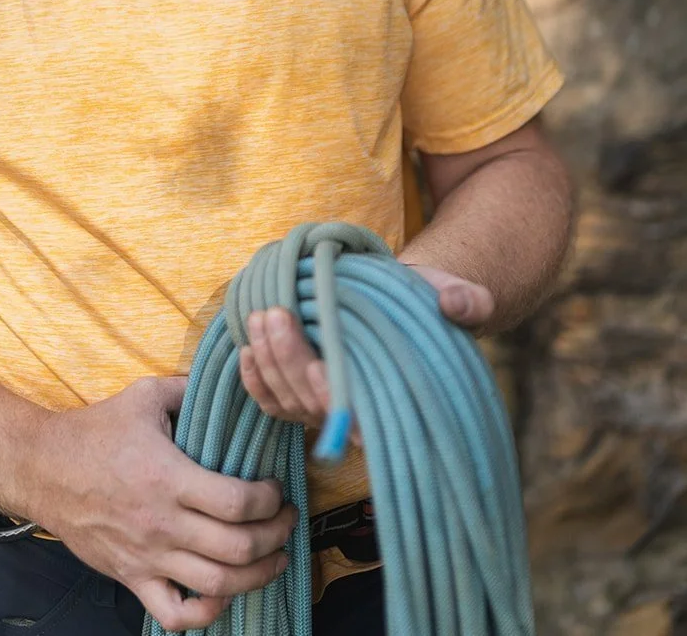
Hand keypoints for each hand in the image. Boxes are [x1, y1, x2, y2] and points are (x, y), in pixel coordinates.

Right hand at [31, 375, 297, 631]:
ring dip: (257, 576)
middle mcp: (163, 524)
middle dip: (276, 537)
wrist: (43, 468)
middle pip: (238, 548)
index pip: (238, 503)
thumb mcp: (145, 396)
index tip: (277, 489)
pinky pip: (176, 615)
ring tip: (274, 557)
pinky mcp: (132, 577)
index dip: (270, 500)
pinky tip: (224, 593)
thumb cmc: (95, 430)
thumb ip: (189, 388)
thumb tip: (227, 381)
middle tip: (287, 521)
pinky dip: (208, 613)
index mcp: (169, 477)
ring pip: (217, 585)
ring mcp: (148, 557)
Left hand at [239, 264, 494, 430]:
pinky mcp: (303, 396)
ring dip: (267, 359)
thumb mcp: (455, 296)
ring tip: (261, 314)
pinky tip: (247, 346)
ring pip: (287, 400)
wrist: (401, 303)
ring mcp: (326, 409)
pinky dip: (254, 378)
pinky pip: (271, 401)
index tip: (321, 366)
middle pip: (312, 402)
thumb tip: (460, 305)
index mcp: (396, 401)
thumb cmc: (429, 304)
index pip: (362, 418)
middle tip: (275, 312)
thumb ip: (467, 302)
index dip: (337, 397)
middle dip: (289, 358)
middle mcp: (359, 416)